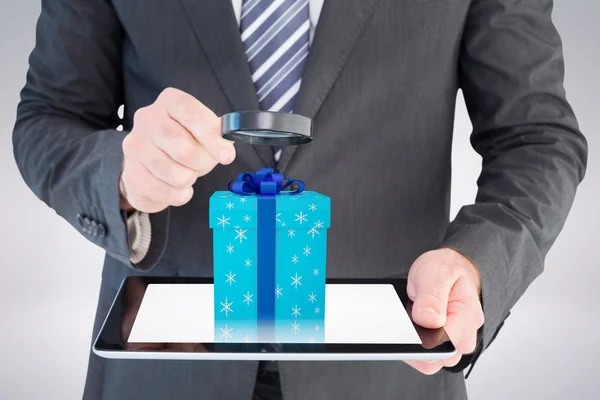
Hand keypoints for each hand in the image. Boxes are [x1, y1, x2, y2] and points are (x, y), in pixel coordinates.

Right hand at [119, 87, 234, 212]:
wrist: (150, 164)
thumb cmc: (183, 142)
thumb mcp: (202, 131)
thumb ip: (217, 135)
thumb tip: (225, 149)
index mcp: (170, 102)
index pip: (192, 114)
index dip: (212, 137)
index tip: (227, 156)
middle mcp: (148, 118)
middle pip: (184, 149)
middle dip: (202, 164)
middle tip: (204, 165)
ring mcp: (136, 145)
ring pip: (175, 174)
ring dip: (189, 179)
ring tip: (188, 173)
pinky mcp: (131, 172)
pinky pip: (164, 191)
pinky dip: (178, 194)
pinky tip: (178, 187)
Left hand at [405, 248, 483, 374]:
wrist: (448, 267)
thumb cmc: (446, 268)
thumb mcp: (437, 272)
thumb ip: (432, 296)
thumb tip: (429, 321)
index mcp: (467, 316)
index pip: (445, 344)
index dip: (421, 341)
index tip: (406, 332)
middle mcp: (465, 333)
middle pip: (438, 359)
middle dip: (416, 345)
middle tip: (406, 321)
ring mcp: (454, 341)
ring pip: (431, 361)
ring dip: (415, 347)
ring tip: (409, 322)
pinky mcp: (443, 342)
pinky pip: (426, 356)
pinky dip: (414, 346)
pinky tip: (409, 330)